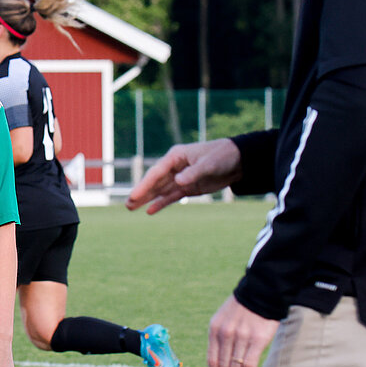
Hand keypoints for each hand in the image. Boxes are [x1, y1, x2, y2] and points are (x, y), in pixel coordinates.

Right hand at [126, 139, 243, 213]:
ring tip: (131, 208)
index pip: (157, 172)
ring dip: (147, 199)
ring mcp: (180, 178)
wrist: (237, 161)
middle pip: (154, 181)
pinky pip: (171, 196)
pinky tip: (150, 210)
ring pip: (160, 190)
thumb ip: (193, 173)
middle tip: (128, 204)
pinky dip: (161, 203)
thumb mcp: (209, 164)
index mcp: (176, 156)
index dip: (145, 185)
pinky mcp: (188, 188)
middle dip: (141, 193)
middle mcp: (175, 167)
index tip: (135, 195)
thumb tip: (177, 181)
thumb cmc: (221, 156)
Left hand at [207, 296, 279, 366]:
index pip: (211, 360)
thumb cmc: (244, 308)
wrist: (261, 291)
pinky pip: (248, 364)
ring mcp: (240, 337)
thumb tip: (221, 362)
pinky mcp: (256, 339)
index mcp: (215, 330)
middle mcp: (225, 334)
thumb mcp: (225, 319)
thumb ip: (221, 338)